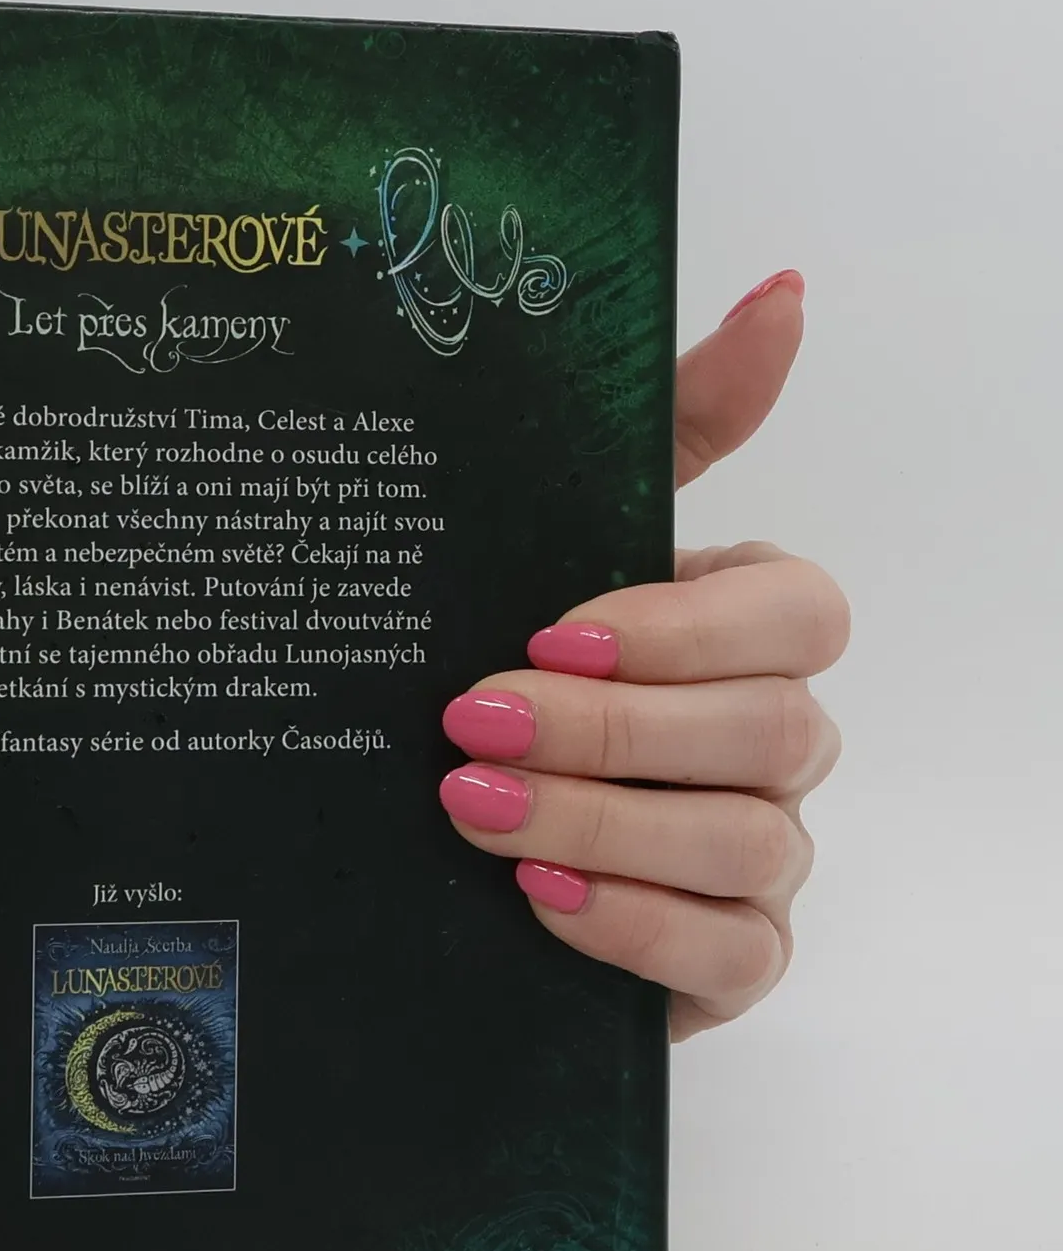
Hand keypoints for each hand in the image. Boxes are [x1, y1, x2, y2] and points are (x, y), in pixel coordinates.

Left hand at [437, 271, 848, 1039]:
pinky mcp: (733, 956)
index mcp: (752, 634)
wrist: (455, 840)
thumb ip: (676, 423)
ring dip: (602, 824)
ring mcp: (766, 853)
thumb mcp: (571, 538)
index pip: (796, 614)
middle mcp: (777, 740)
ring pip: (744, 841)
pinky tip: (539, 898)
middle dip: (611, 729)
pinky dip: (634, 926)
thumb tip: (780, 294)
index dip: (682, 627)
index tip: (546, 630)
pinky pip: (729, 950)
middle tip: (471, 725)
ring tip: (472, 808)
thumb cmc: (526, 670)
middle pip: (768, 730)